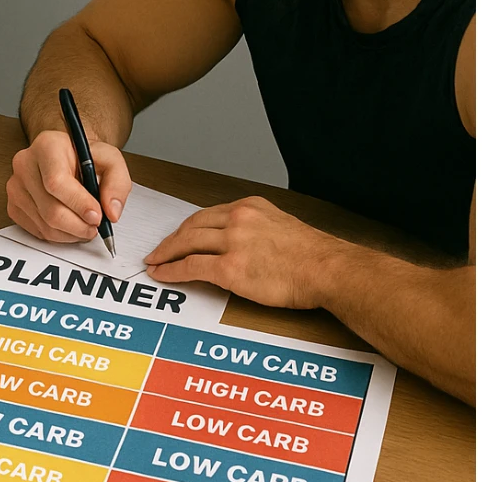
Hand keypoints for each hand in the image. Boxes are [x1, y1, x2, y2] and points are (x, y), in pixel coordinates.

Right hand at [6, 129, 131, 242]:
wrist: (64, 156)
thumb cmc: (83, 156)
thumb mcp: (110, 160)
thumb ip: (117, 183)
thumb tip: (111, 211)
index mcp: (47, 146)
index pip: (56, 181)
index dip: (78, 204)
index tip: (96, 216)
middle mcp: (25, 164)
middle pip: (50, 209)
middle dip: (79, 225)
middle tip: (95, 226)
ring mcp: (16, 186)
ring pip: (45, 225)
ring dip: (71, 233)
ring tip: (85, 225)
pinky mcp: (13, 205)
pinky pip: (38, 231)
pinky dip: (59, 235)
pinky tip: (69, 224)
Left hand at [145, 194, 342, 308]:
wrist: (326, 269)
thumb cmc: (312, 255)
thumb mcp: (281, 225)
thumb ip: (257, 228)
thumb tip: (241, 242)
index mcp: (249, 207)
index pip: (208, 215)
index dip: (188, 228)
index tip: (178, 236)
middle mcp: (238, 219)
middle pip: (192, 226)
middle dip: (171, 239)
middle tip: (158, 250)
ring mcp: (233, 242)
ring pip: (187, 243)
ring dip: (166, 253)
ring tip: (155, 262)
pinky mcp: (231, 267)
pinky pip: (191, 267)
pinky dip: (172, 270)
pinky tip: (163, 274)